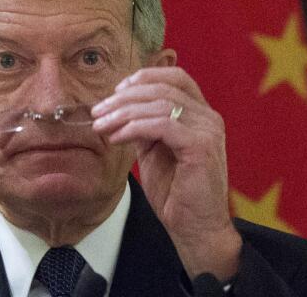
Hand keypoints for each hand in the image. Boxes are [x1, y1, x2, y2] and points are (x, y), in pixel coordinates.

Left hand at [91, 66, 241, 280]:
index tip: (116, 90)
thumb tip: (120, 110)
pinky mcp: (200, 146)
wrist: (196, 229)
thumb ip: (145, 128)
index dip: (145, 77)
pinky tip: (116, 137)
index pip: (176, 78)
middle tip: (98, 110)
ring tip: (101, 126)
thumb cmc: (177, 195)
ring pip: (160, 104)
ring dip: (124, 112)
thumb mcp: (155, 152)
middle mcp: (208, 117)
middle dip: (125, 96)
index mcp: (201, 115)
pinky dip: (134, 127)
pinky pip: (162, 124)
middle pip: (164, 87)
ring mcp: (207, 130)